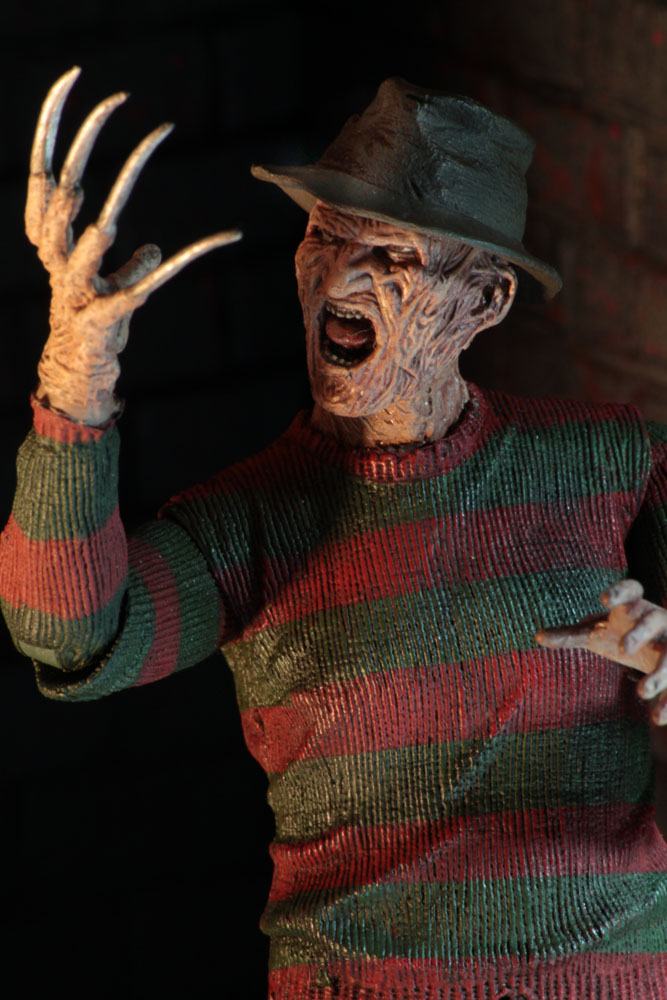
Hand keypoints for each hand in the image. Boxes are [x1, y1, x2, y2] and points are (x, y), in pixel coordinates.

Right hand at [26, 67, 241, 424]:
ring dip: (113, 200)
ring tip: (138, 162)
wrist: (82, 372)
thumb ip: (129, 262)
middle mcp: (56, 258)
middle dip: (84, 140)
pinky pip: (149, 280)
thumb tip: (150, 248)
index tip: (73, 81)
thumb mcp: (112, 284)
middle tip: (113, 100)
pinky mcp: (110, 313)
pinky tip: (222, 238)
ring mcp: (79, 287)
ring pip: (90, 237)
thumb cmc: (95, 323)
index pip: (42, 172)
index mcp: (50, 240)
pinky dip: (189, 258)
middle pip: (59, 190)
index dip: (52, 125)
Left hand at [536, 579, 666, 726]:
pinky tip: (655, 719)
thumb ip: (569, 635)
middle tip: (624, 649)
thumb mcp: (596, 633)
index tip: (604, 599)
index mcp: (633, 607)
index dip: (620, 591)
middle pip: (652, 621)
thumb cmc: (620, 634)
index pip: (631, 589)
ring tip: (640, 692)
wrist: (656, 648)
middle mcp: (656, 621)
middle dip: (640, 634)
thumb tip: (537, 636)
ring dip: (659, 674)